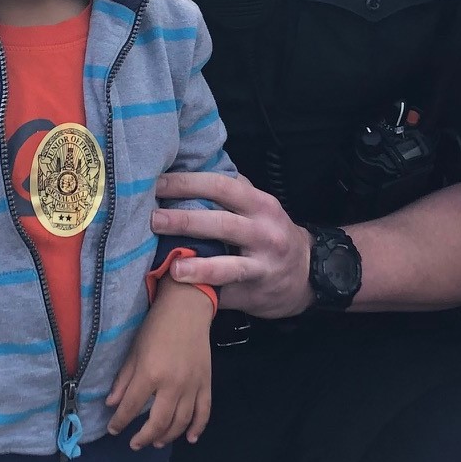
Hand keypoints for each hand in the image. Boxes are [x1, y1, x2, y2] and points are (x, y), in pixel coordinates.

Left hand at [105, 278, 215, 447]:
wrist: (187, 309)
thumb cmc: (156, 327)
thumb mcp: (134, 351)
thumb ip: (124, 380)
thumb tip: (111, 404)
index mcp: (150, 374)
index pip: (131, 407)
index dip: (120, 422)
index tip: (113, 429)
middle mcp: (172, 385)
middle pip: (158, 422)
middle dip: (144, 437)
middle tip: (134, 443)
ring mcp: (192, 386)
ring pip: (181, 422)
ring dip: (167, 436)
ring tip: (156, 442)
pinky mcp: (206, 383)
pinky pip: (204, 412)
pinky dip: (197, 428)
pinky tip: (189, 438)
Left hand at [151, 171, 311, 318]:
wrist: (308, 274)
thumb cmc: (271, 235)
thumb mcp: (259, 208)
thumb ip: (231, 192)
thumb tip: (188, 170)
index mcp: (261, 204)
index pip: (222, 186)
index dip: (188, 183)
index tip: (158, 182)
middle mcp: (264, 232)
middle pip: (221, 222)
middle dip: (184, 218)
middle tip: (152, 217)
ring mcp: (262, 264)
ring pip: (227, 262)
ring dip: (197, 261)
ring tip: (171, 261)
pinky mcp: (255, 291)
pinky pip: (226, 290)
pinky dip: (203, 286)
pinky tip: (180, 283)